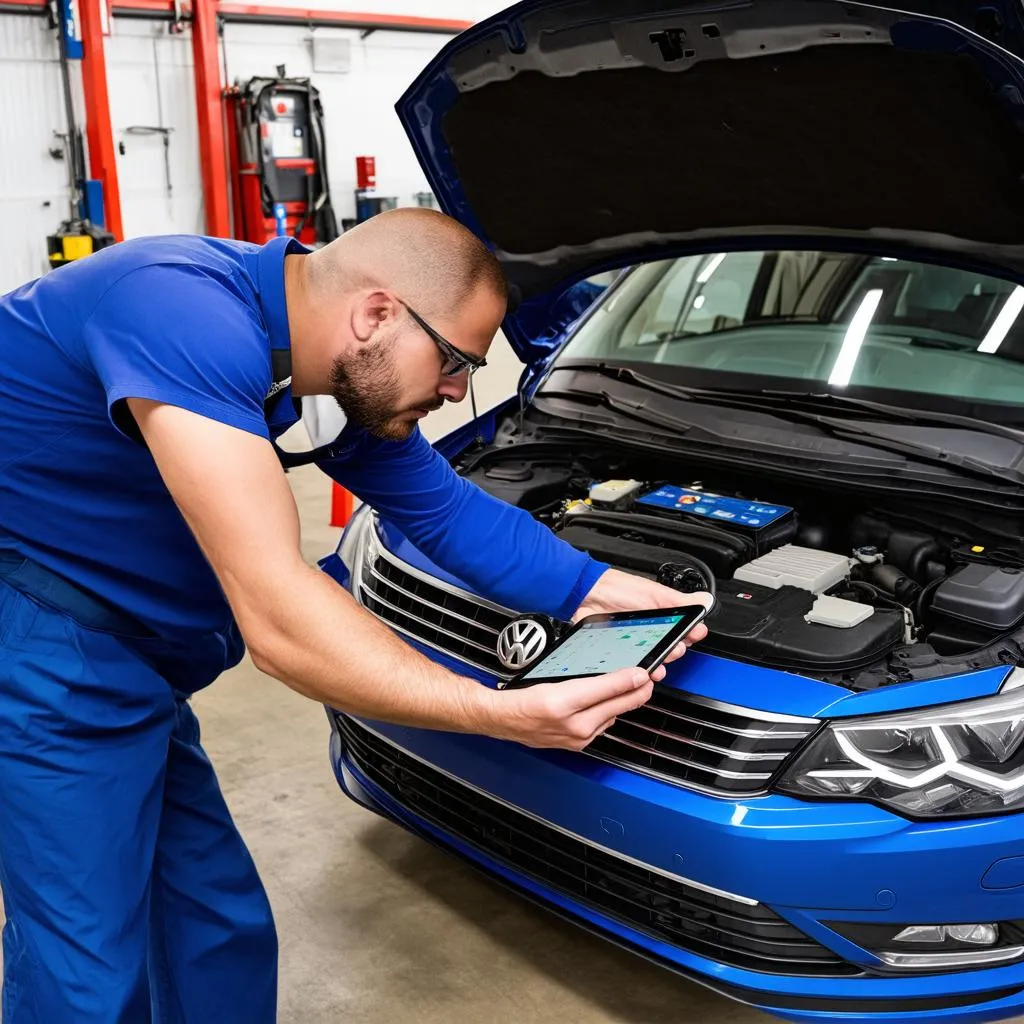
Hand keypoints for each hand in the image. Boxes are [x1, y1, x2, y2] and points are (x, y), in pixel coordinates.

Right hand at [485, 667, 658, 750]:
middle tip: (650, 679)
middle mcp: (572, 725)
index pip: (607, 688)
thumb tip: (618, 673)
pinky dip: (608, 714)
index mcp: (563, 703)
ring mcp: (576, 738)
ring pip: (612, 716)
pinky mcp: (577, 744)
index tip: (645, 672)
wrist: (503, 720)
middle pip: (616, 706)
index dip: (630, 679)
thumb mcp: (552, 678)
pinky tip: (608, 704)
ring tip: (632, 688)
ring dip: (623, 703)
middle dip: (637, 691)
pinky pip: (601, 726)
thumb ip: (588, 678)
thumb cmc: (521, 698)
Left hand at [574, 568, 711, 668]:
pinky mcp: (621, 652)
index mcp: (663, 616)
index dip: (691, 634)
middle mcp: (652, 631)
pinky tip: (641, 669)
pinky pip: (633, 665)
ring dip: (660, 664)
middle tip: (676, 647)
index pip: (685, 630)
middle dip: (676, 650)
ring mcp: (636, 643)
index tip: (695, 634)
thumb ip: (680, 601)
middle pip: (671, 648)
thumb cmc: (618, 590)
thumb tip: (705, 600)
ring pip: (654, 659)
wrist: (587, 595)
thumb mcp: (653, 594)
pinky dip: (639, 669)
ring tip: (659, 664)